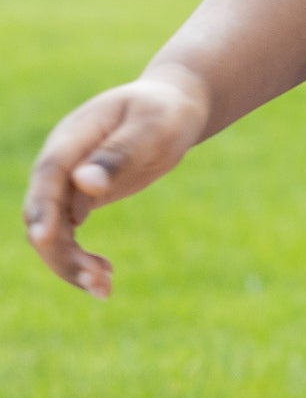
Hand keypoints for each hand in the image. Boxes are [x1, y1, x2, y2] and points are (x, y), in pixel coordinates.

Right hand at [22, 71, 208, 297]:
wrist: (170, 108)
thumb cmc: (163, 113)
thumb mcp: (151, 128)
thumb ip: (120, 153)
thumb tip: (84, 182)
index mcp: (73, 138)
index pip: (48, 175)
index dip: (43, 207)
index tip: (44, 238)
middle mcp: (62, 164)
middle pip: (43, 212)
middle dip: (61, 250)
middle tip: (100, 281)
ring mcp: (67, 184)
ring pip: (52, 232)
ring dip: (70, 263)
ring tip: (104, 289)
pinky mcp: (79, 200)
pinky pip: (67, 236)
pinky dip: (80, 259)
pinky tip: (106, 276)